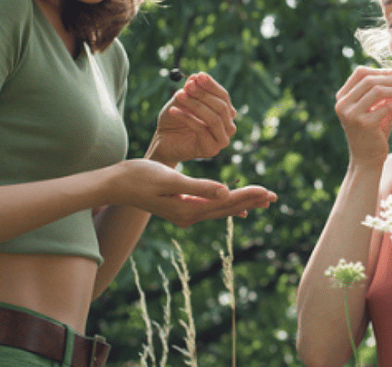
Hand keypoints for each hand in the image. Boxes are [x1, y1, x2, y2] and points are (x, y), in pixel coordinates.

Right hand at [107, 159, 276, 226]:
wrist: (116, 184)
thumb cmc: (140, 176)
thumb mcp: (171, 179)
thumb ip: (199, 187)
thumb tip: (225, 192)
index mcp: (189, 209)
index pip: (226, 202)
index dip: (248, 195)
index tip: (267, 190)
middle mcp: (189, 216)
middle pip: (227, 208)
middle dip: (251, 201)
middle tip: (274, 197)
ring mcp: (186, 214)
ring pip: (221, 209)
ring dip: (243, 203)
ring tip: (263, 200)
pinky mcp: (182, 208)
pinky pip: (211, 208)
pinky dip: (228, 205)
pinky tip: (239, 208)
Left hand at [148, 72, 237, 165]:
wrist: (163, 142)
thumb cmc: (174, 121)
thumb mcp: (181, 101)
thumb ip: (190, 91)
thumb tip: (196, 77)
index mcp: (224, 113)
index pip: (224, 97)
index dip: (212, 85)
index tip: (199, 75)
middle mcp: (227, 126)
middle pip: (222, 107)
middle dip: (204, 95)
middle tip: (188, 86)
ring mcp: (222, 140)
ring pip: (215, 119)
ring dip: (196, 105)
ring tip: (179, 96)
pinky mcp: (211, 149)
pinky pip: (202, 129)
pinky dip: (187, 118)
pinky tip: (173, 111)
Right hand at [334, 66, 391, 164]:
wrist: (366, 159)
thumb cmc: (372, 131)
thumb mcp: (374, 108)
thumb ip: (383, 91)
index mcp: (342, 97)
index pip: (361, 73)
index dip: (382, 70)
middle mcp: (343, 104)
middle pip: (370, 80)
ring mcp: (352, 114)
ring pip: (378, 91)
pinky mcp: (364, 124)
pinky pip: (387, 107)